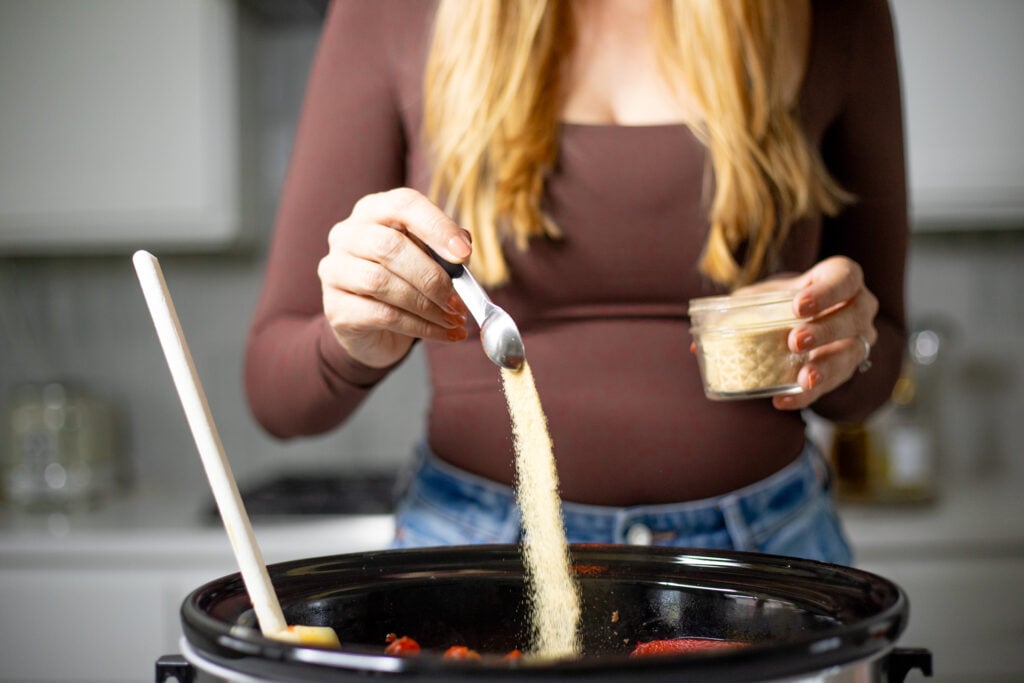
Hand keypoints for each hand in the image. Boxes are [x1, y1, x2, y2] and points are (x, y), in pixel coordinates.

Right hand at [318, 188, 471, 367]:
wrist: (375, 329)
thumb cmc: (405, 282)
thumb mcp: (429, 260)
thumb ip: (446, 251)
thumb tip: (463, 250)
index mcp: (373, 211)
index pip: (402, 205)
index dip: (436, 227)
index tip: (463, 254)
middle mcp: (347, 235)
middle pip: (389, 246)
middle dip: (431, 276)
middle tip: (458, 300)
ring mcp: (335, 271)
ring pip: (381, 282)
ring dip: (426, 305)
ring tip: (453, 319)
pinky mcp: (336, 308)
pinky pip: (381, 315)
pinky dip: (419, 326)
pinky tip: (443, 332)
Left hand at [739, 256, 878, 410]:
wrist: (801, 323)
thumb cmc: (782, 302)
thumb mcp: (762, 297)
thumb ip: (736, 309)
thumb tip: (696, 340)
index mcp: (841, 278)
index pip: (845, 278)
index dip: (827, 292)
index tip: (799, 306)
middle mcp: (858, 308)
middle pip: (855, 317)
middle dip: (826, 330)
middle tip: (795, 341)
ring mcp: (857, 340)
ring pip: (851, 353)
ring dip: (827, 366)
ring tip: (804, 377)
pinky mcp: (846, 370)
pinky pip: (832, 385)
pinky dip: (807, 395)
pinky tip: (784, 399)